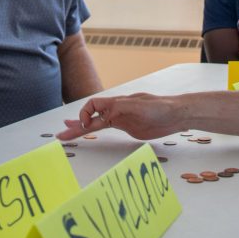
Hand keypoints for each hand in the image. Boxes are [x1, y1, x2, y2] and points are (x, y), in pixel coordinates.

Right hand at [57, 93, 182, 140]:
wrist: (177, 115)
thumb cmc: (160, 107)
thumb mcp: (138, 106)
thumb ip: (119, 108)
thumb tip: (101, 113)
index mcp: (117, 103)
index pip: (93, 105)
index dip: (84, 114)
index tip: (84, 126)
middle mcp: (116, 110)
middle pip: (91, 117)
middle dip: (75, 126)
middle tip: (61, 134)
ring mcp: (121, 119)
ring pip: (96, 124)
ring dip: (81, 129)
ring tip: (67, 133)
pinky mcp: (128, 127)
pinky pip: (106, 129)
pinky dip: (95, 131)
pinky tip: (88, 132)